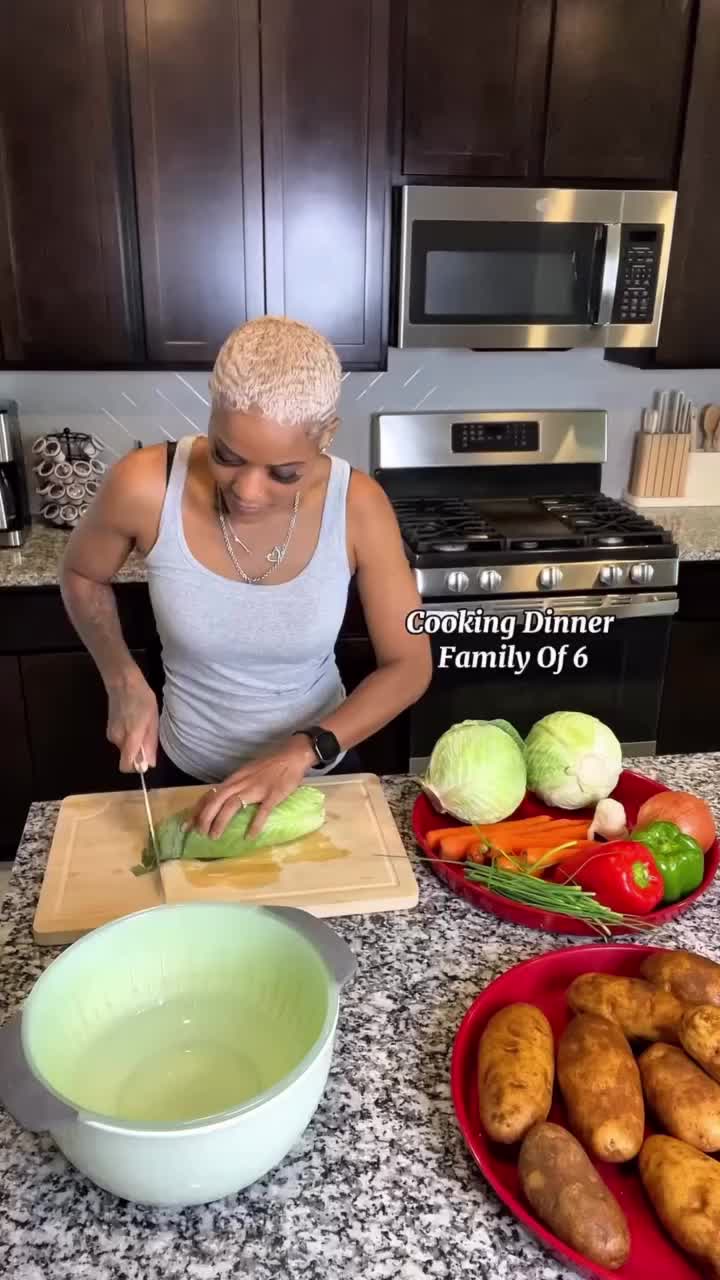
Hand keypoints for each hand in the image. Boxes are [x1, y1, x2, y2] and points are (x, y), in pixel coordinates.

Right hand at [106, 667, 158, 771]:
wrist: (123, 682)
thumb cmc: (142, 699)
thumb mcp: (153, 721)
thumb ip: (150, 744)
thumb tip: (150, 764)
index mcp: (129, 737)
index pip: (125, 766)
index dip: (135, 767)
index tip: (145, 758)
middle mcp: (117, 739)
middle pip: (127, 756)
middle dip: (137, 751)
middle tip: (147, 732)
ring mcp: (111, 734)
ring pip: (124, 747)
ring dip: (133, 741)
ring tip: (141, 723)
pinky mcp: (109, 728)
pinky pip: (121, 739)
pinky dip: (128, 735)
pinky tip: (132, 720)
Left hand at [191, 736, 316, 839]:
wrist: (292, 755)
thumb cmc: (270, 765)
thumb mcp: (247, 773)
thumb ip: (236, 785)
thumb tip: (223, 801)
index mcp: (234, 779)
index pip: (210, 794)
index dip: (197, 809)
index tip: (187, 824)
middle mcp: (241, 783)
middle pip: (216, 800)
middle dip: (204, 817)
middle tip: (199, 833)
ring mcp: (256, 788)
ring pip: (232, 805)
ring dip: (220, 821)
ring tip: (214, 836)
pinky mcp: (272, 794)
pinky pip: (262, 811)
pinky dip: (254, 824)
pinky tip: (249, 836)